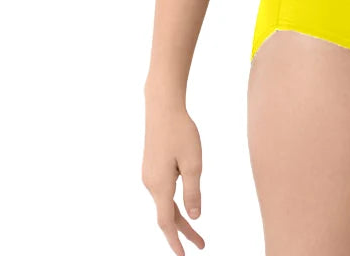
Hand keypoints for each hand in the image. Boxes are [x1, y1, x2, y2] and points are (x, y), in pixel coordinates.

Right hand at [141, 100, 205, 253]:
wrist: (162, 107)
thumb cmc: (180, 132)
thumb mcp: (194, 163)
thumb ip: (193, 193)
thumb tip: (195, 218)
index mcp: (160, 186)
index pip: (166, 223)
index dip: (176, 241)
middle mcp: (150, 184)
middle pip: (166, 216)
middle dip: (183, 232)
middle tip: (201, 244)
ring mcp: (149, 175)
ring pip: (164, 203)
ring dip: (178, 218)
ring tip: (195, 230)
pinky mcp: (151, 167)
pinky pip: (162, 191)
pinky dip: (172, 203)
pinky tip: (183, 202)